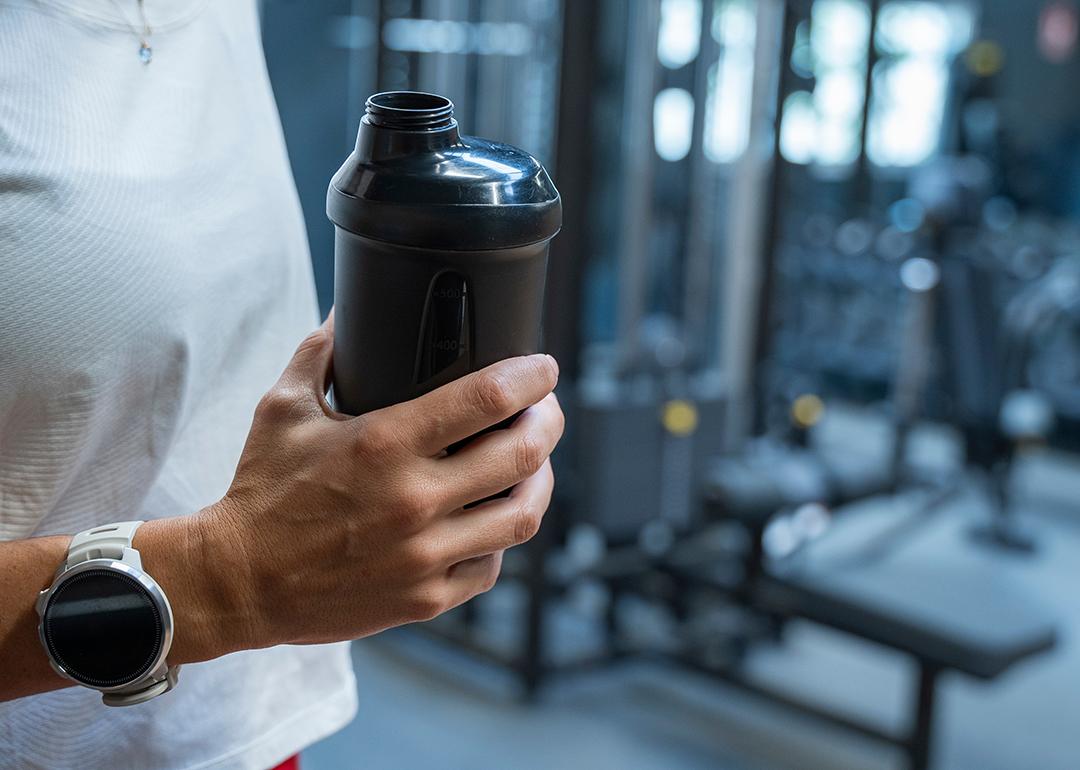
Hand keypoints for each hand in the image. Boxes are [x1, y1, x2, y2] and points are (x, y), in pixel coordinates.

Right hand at [192, 313, 562, 651]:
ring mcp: (424, 555)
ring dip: (541, 481)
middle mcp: (413, 500)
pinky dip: (502, 537)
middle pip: (523, 454)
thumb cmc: (261, 491)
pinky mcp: (425, 598)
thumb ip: (321, 352)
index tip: (543, 367)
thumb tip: (347, 310)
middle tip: (547, 409)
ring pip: (522, 514)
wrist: (238, 582)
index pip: (486, 398)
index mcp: (383, 443)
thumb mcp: (283, 408)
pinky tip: (493, 517)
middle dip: (549, 421)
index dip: (531, 376)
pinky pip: (492, 566)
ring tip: (536, 462)